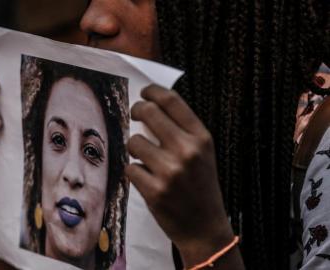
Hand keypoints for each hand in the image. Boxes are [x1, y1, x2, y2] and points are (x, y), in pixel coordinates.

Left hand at [125, 85, 235, 267]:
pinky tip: (147, 180)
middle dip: (136, 110)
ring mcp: (170, 171)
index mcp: (201, 138)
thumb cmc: (201, 187)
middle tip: (135, 114)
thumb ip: (182, 131)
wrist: (205, 227)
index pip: (171, 101)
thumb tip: (151, 108)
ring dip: (135, 148)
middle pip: (148, 112)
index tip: (144, 93)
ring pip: (134, 141)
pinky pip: (130, 167)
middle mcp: (187, 150)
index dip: (152, 91)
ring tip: (147, 160)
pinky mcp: (154, 190)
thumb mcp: (202, 154)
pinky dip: (135, 172)